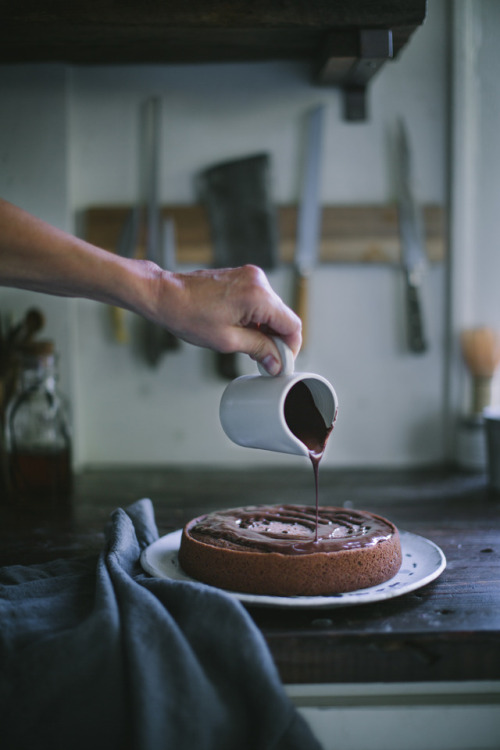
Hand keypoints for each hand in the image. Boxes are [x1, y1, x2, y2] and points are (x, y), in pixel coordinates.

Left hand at [151, 265, 301, 374]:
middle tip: (265, 359)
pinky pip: (260, 300)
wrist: (166, 296)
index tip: (282, 362)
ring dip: (266, 329)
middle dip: (277, 339)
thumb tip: (276, 361)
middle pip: (283, 316)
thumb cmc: (189, 315)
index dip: (291, 347)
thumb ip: (259, 349)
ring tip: (249, 345)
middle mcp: (257, 281)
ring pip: (272, 309)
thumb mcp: (228, 340)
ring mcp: (250, 276)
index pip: (292, 324)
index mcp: (257, 296)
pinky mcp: (242, 277)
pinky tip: (243, 330)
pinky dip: (256, 317)